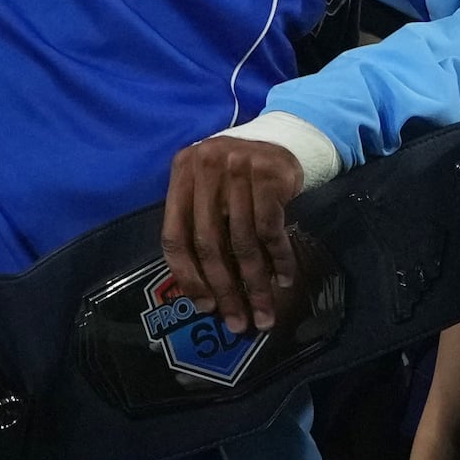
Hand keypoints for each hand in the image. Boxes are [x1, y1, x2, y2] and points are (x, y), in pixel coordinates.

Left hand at [161, 133, 306, 335]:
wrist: (286, 137)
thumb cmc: (239, 175)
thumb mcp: (209, 188)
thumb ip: (199, 223)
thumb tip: (203, 292)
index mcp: (181, 173)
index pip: (174, 235)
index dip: (187, 276)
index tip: (205, 307)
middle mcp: (205, 168)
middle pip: (209, 244)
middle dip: (225, 290)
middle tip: (238, 322)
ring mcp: (237, 169)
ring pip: (243, 242)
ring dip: (255, 285)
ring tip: (264, 312)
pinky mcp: (269, 175)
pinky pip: (271, 230)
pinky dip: (279, 260)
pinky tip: (284, 279)